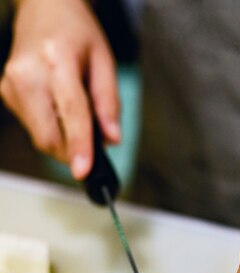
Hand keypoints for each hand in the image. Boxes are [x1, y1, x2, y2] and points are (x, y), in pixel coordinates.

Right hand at [0, 0, 119, 178]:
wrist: (43, 8)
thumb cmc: (76, 33)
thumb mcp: (105, 61)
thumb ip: (109, 103)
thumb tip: (111, 140)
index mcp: (56, 58)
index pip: (70, 111)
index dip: (79, 146)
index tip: (85, 171)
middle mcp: (27, 73)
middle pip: (49, 136)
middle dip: (73, 152)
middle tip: (93, 145)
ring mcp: (11, 84)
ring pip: (41, 138)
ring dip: (64, 140)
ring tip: (75, 112)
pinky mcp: (6, 94)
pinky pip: (34, 128)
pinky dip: (52, 128)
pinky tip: (57, 106)